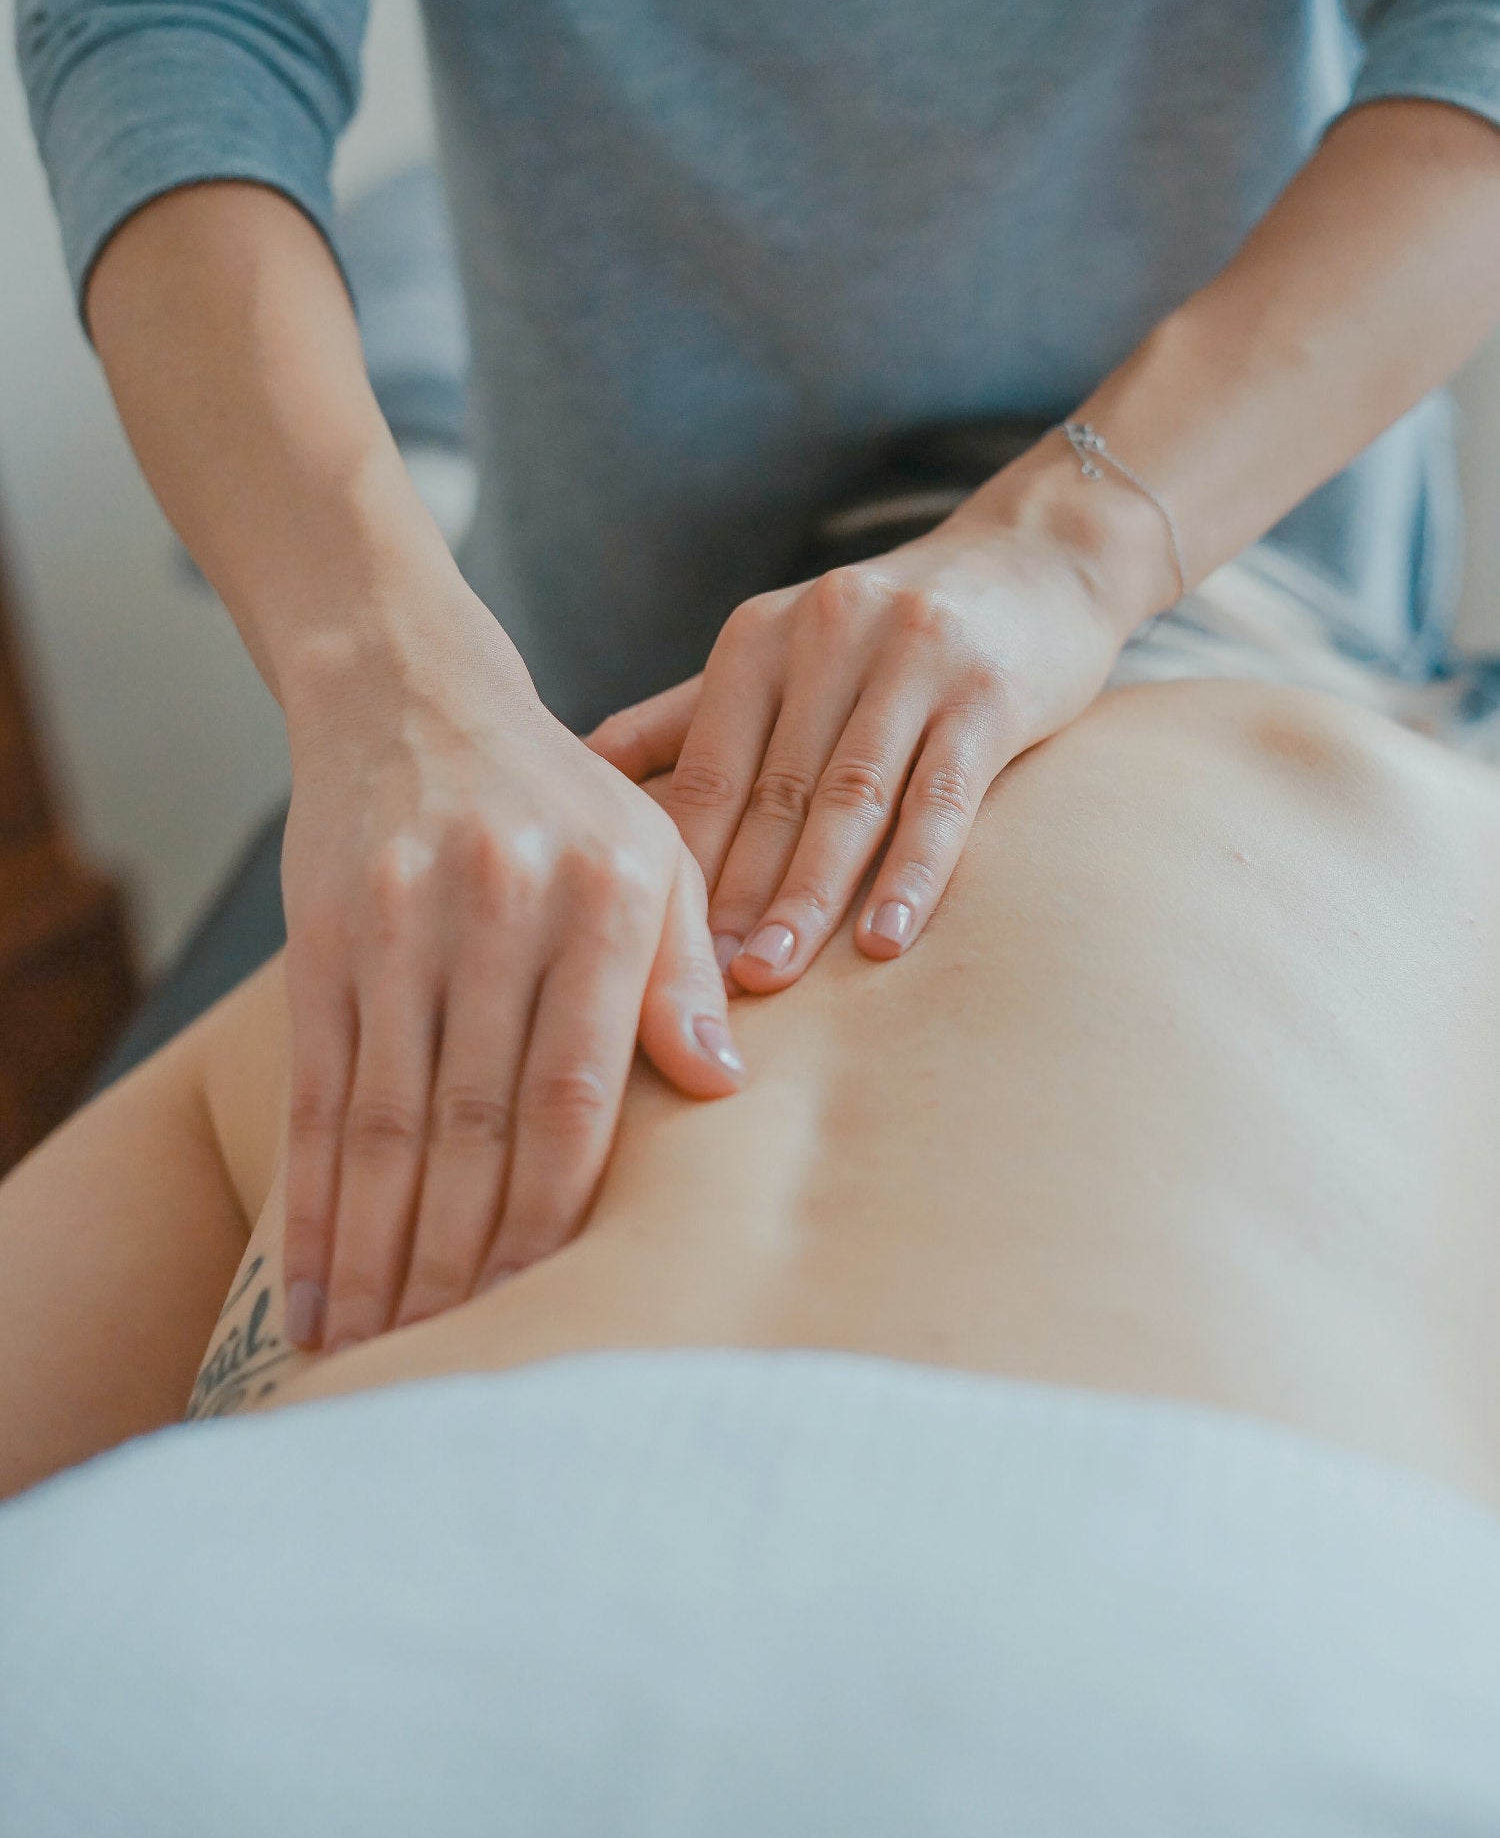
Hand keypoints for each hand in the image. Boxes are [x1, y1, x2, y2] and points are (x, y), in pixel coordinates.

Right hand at [278, 583, 743, 1354]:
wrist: (413, 695)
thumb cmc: (562, 800)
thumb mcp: (655, 855)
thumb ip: (686, 971)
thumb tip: (723, 1089)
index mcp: (605, 897)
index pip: (578, 1092)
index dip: (556, 1212)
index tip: (548, 1308)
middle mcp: (500, 910)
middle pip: (476, 1123)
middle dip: (463, 1260)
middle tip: (455, 1367)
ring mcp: (400, 925)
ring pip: (387, 1123)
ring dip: (380, 1253)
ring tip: (376, 1356)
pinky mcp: (323, 940)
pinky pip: (317, 1094)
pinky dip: (312, 1201)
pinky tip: (312, 1286)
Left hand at [586, 461, 1150, 991]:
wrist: (1037, 556)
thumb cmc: (889, 630)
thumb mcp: (782, 652)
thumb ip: (687, 716)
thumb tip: (578, 771)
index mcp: (760, 638)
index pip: (706, 769)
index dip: (679, 863)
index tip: (648, 951)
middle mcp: (827, 636)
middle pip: (772, 792)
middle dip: (733, 895)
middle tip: (700, 986)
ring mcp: (912, 659)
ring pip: (850, 798)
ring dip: (808, 895)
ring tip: (773, 975)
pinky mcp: (990, 691)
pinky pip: (943, 796)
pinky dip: (912, 872)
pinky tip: (884, 940)